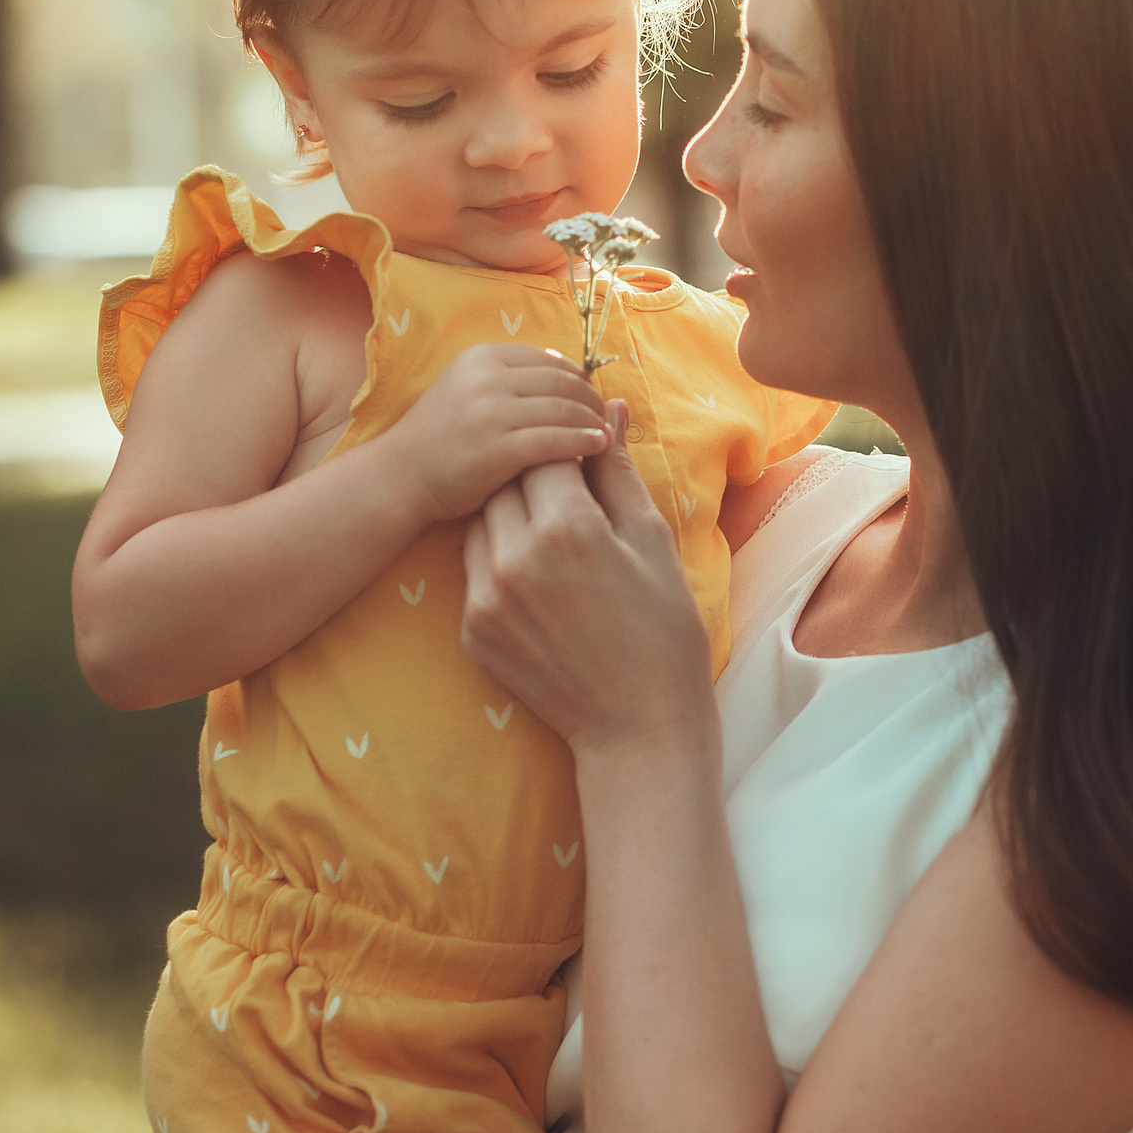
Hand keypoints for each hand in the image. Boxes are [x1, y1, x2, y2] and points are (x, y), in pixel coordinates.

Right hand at [384, 344, 612, 523]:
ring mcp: (491, 413)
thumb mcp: (468, 388)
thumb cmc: (441, 436)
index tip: (592, 395)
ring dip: (593, 421)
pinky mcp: (497, 449)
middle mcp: (486, 378)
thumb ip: (510, 376)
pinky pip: (555, 440)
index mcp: (482, 357)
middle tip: (607, 416)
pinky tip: (598, 447)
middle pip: (561, 382)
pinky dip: (583, 442)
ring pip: (563, 409)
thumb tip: (564, 364)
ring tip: (608, 433)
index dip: (579, 377)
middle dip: (591, 399)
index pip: (549, 361)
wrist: (401, 475)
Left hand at [461, 400, 716, 754]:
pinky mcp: (471, 630)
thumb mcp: (650, 539)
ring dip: (511, 516)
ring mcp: (485, 597)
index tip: (586, 458)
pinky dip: (500, 561)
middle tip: (573, 500)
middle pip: (505, 480)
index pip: (544, 451)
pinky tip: (542, 583)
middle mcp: (513, 557)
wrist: (637, 725)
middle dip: (536, 478)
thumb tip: (607, 407)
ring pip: (481, 521)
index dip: (567, 448)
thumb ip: (617, 469)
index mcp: (565, 527)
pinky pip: (474, 569)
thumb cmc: (661, 628)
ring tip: (556, 541)